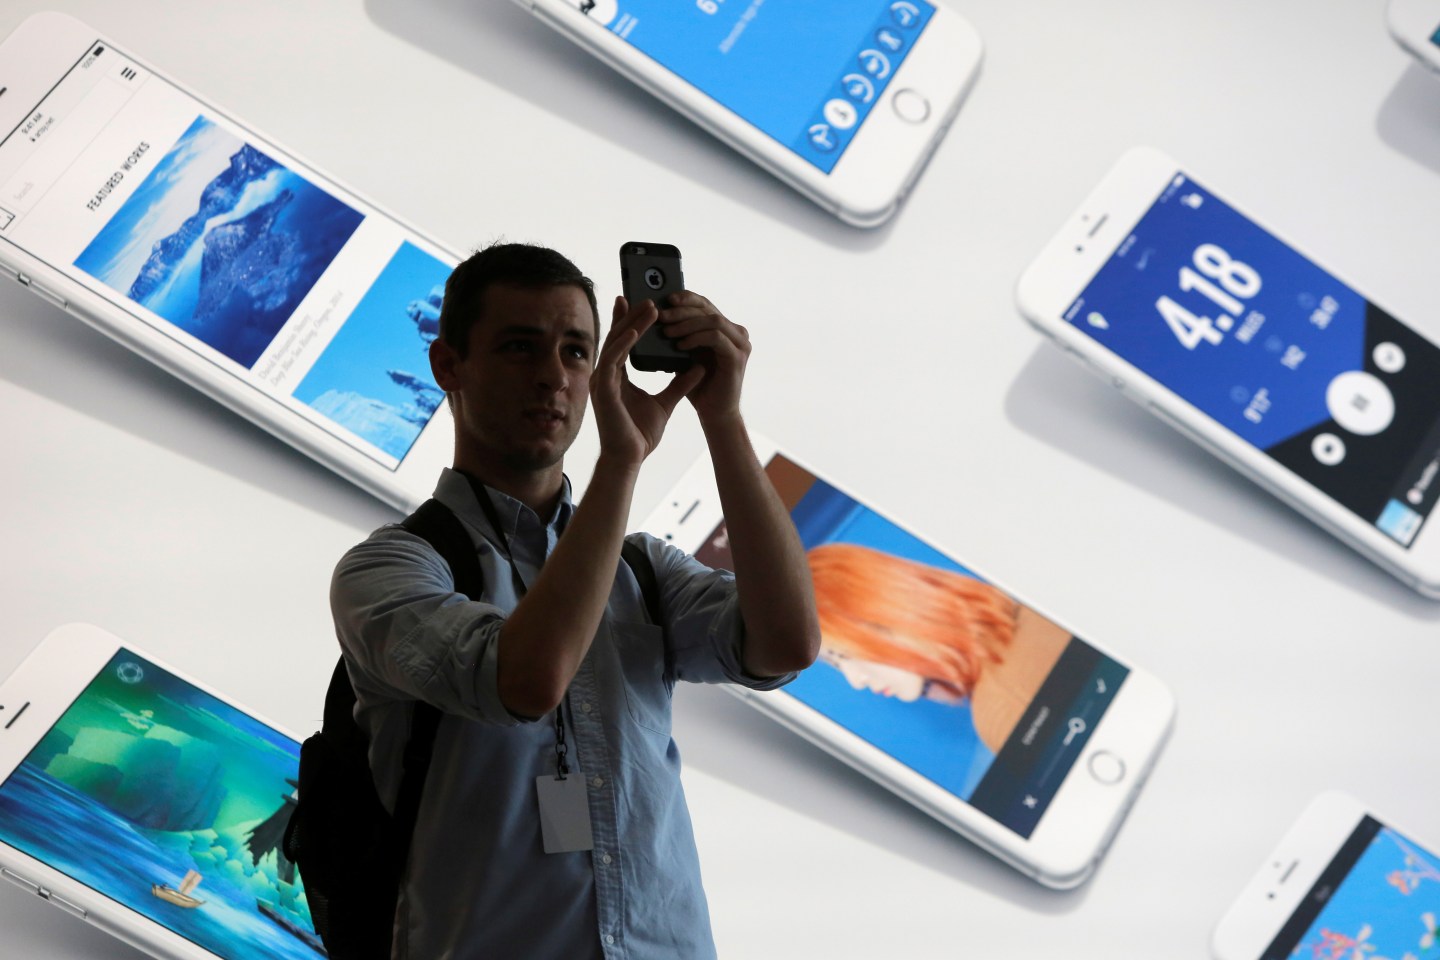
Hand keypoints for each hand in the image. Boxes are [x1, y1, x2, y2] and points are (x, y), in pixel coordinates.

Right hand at [590, 296, 704, 466]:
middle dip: (631, 315)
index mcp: (617, 377)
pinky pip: (612, 361)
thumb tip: (699, 367)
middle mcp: (607, 376)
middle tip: (647, 297)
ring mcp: (603, 382)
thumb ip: (680, 384)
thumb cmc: (640, 434)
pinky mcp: (604, 391)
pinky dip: (623, 344)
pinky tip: (634, 332)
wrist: (630, 458)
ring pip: (615, 344)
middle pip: (617, 337)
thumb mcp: (666, 403)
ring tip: (648, 307)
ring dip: (630, 324)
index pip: (623, 342)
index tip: (639, 302)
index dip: (629, 321)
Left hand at [657, 291, 749, 426]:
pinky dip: (696, 338)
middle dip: (681, 309)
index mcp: (724, 329)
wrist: (714, 414)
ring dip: (686, 323)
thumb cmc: (698, 385)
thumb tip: (653, 317)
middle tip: (660, 314)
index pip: (704, 304)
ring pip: (712, 320)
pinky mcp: (738, 357)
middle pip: (707, 308)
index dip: (685, 298)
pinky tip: (680, 345)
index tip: (664, 298)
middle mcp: (736, 332)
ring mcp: (740, 344)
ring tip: (666, 331)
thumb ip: (676, 336)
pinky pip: (715, 337)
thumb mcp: (684, 355)